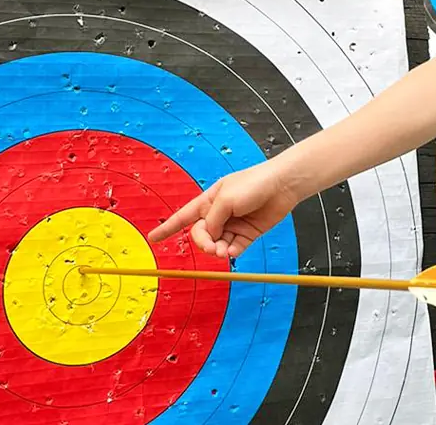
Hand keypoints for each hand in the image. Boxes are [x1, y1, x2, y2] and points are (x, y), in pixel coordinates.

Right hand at [148, 160, 298, 258]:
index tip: (153, 238)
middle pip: (201, 234)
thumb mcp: (226, 199)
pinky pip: (233, 248)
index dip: (167, 227)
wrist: (282, 186)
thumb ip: (212, 220)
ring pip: (216, 244)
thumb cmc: (254, 183)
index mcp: (209, 200)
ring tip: (222, 251)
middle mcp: (220, 213)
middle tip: (211, 246)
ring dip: (216, 250)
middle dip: (203, 243)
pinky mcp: (248, 234)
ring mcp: (233, 224)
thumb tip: (208, 238)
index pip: (184, 215)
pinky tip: (231, 251)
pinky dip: (230, 252)